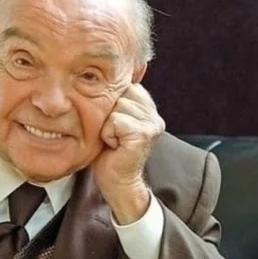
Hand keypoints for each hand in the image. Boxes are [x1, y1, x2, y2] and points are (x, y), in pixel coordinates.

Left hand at [92, 83, 164, 223]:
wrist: (116, 181)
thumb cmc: (109, 153)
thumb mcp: (111, 121)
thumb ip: (115, 101)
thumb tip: (104, 77)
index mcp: (147, 107)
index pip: (125, 86)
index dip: (111, 105)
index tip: (113, 126)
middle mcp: (154, 114)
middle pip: (120, 94)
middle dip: (109, 115)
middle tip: (112, 135)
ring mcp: (151, 124)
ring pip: (117, 106)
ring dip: (107, 125)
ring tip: (113, 140)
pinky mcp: (144, 134)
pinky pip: (116, 120)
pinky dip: (108, 134)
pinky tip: (114, 146)